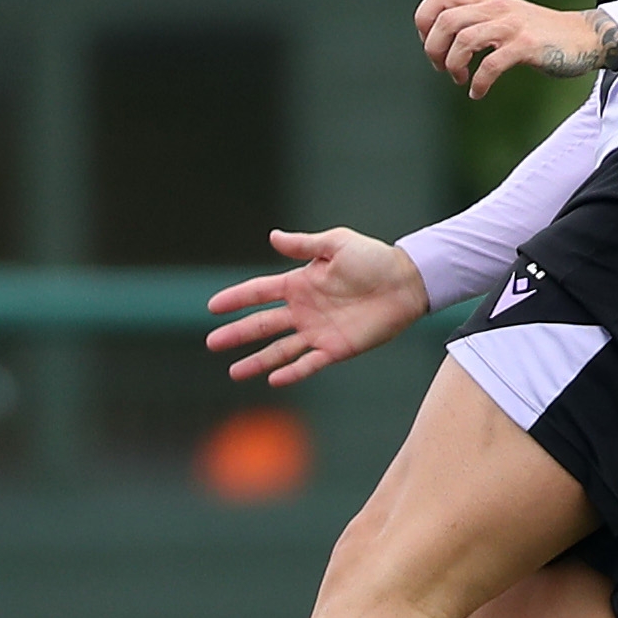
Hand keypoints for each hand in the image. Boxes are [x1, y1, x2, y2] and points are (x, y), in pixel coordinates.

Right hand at [206, 227, 430, 389]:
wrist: (405, 282)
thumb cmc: (373, 259)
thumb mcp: (336, 243)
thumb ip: (304, 244)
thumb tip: (273, 237)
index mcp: (299, 284)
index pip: (259, 292)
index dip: (236, 299)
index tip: (212, 307)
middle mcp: (303, 310)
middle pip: (262, 325)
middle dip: (237, 334)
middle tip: (212, 342)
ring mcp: (317, 332)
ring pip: (279, 350)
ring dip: (257, 361)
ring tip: (233, 372)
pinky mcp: (336, 349)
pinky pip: (309, 364)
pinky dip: (292, 372)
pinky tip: (273, 380)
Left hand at [413, 0, 605, 100]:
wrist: (584, 36)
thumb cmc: (539, 29)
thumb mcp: (503, 8)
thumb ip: (472, 3)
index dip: (424, 22)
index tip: (431, 44)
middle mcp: (495, 7)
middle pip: (445, 20)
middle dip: (434, 49)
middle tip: (442, 68)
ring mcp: (512, 26)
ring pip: (464, 40)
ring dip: (454, 65)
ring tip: (460, 79)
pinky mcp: (527, 46)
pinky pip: (492, 65)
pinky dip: (479, 82)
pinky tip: (478, 92)